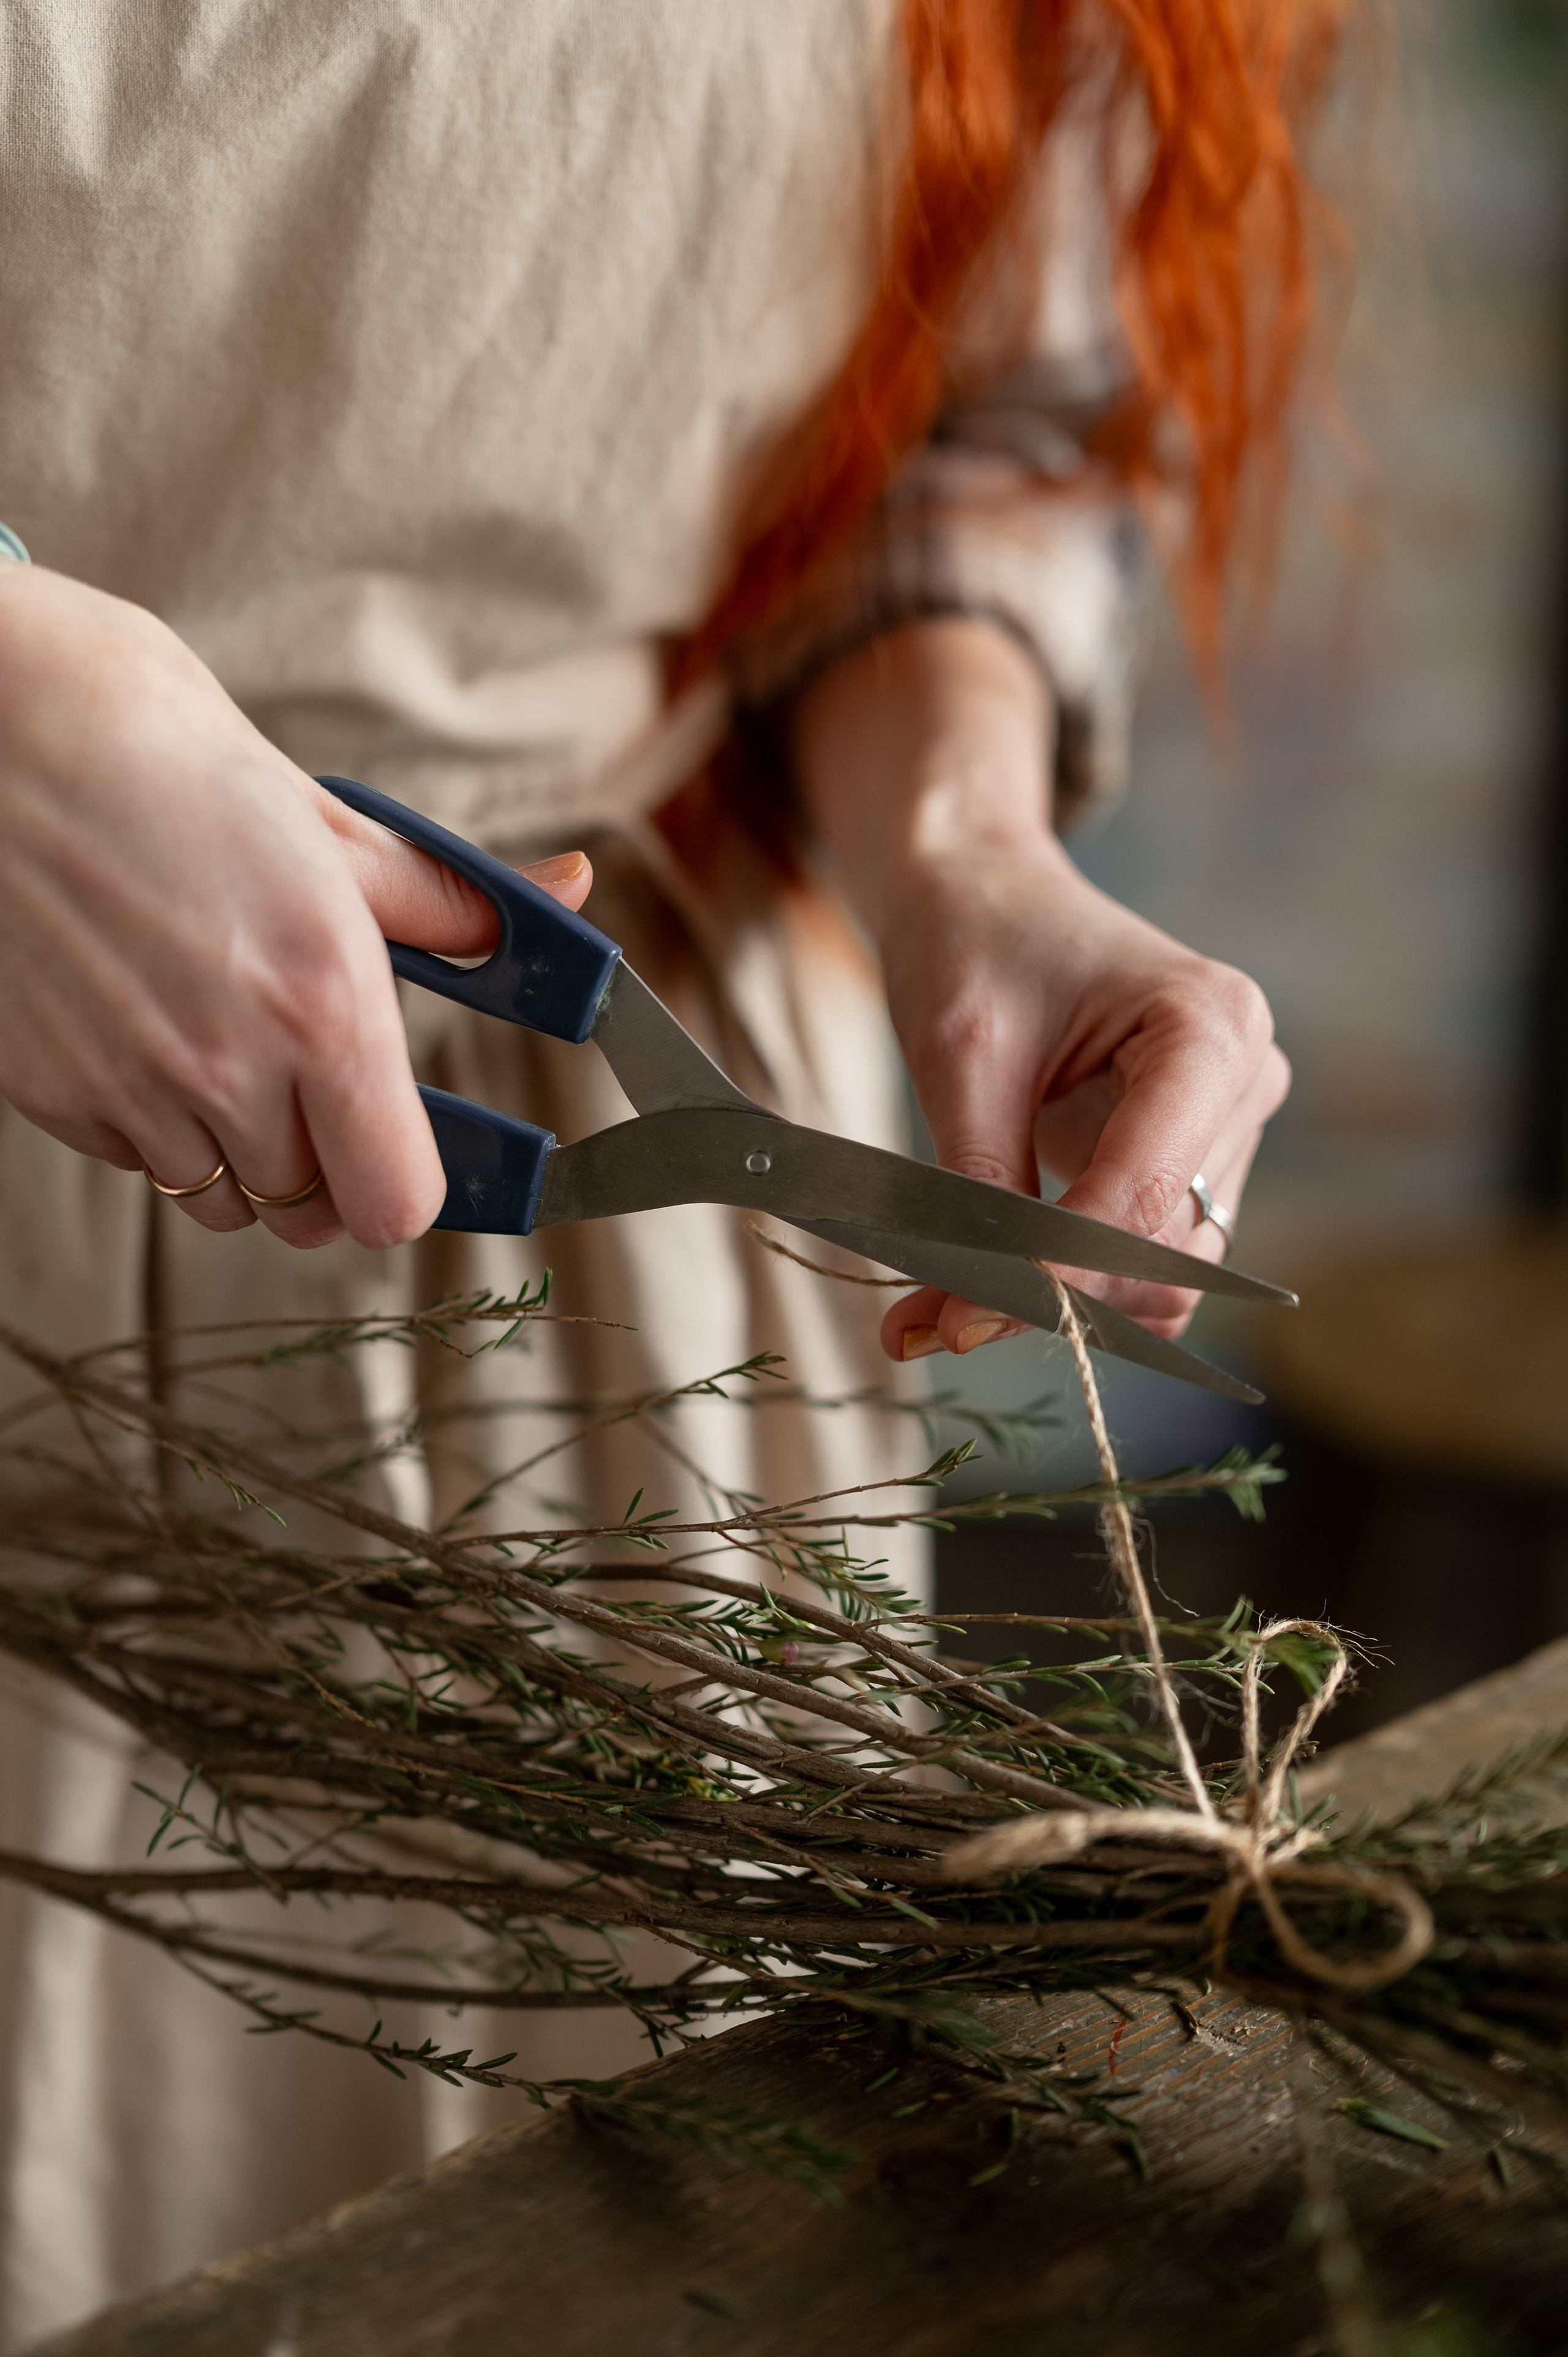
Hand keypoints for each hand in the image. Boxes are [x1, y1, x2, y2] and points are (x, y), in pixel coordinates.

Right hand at [0, 566, 590, 1249]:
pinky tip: (151, 1030)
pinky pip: (137, 1162)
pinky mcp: (54, 1094)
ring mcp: (135, 1089)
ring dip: (241, 1152)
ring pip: (222, 1200)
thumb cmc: (169, 757)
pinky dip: (156, 1125)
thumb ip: (453, 901)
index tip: (406, 1144)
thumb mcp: (337, 830)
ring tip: (228, 1045)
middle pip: (310, 1215)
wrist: (6, 723)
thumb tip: (566, 894)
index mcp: (324, 1007)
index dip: (407, 1183)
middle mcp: (231, 1067)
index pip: (395, 1204)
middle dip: (327, 1168)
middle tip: (320, 1088)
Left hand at [791, 618, 1288, 1359]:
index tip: (961, 1317)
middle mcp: (1247, 1078)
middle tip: (928, 1320)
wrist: (984, 891)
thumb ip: (972, 1188)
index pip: (1149, 1193)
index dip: (1060, 1269)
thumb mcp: (959, 1060)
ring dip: (1059, 1303)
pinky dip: (1072, 1285)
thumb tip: (956, 1320)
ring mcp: (1231, 1126)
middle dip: (1053, 1295)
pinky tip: (984, 1281)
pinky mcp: (1198, 1160)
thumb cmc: (973, 944)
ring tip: (937, 1306)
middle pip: (1164, 1248)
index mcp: (1210, 1027)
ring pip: (1162, 1272)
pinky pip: (1147, 1258)